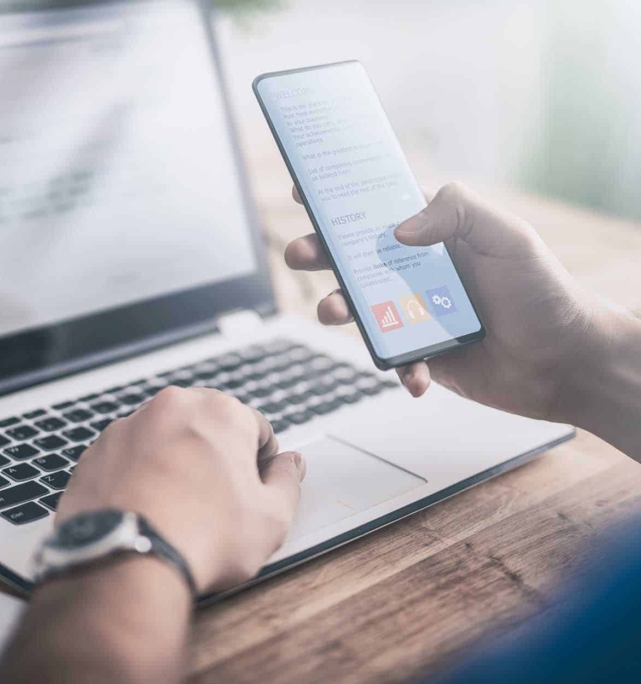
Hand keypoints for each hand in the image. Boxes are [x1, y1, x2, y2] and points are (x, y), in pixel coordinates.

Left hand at [55, 387, 305, 592]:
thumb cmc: (202, 537)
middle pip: (207, 427)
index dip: (261, 463)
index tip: (254, 489)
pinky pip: (129, 457)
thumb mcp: (270, 518)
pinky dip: (139, 476)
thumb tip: (291, 464)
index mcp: (221, 411)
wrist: (124, 559)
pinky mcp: (96, 450)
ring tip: (178, 510)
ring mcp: (129, 426)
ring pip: (165, 440)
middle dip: (215, 457)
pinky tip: (146, 510)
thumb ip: (288, 482)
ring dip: (175, 463)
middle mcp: (173, 406)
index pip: (256, 428)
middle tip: (217, 502)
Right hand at [285, 182, 604, 421]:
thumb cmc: (544, 292)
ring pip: (361, 308)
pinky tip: (416, 373)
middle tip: (300, 252)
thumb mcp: (509, 237)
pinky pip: (393, 359)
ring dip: (339, 308)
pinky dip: (398, 368)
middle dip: (321, 253)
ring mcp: (416, 314)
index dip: (342, 199)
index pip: (380, 209)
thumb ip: (458, 213)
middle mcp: (419, 272)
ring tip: (333, 311)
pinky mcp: (421, 354)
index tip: (306, 192)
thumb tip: (399, 230)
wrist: (565, 363)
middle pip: (355, 257)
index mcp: (438, 235)